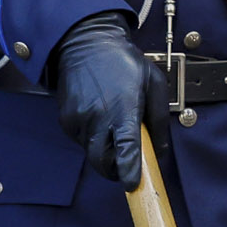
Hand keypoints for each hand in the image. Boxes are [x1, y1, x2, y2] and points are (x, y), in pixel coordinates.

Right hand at [43, 11, 163, 190]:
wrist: (85, 42)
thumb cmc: (123, 61)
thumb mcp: (154, 82)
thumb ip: (159, 119)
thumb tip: (160, 150)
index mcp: (122, 109)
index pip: (125, 149)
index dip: (129, 170)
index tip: (133, 183)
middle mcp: (97, 117)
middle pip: (103, 163)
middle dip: (115, 169)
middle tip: (126, 162)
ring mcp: (78, 120)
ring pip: (92, 153)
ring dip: (104, 149)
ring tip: (112, 124)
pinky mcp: (66, 120)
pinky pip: (81, 141)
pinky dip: (92, 137)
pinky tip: (99, 115)